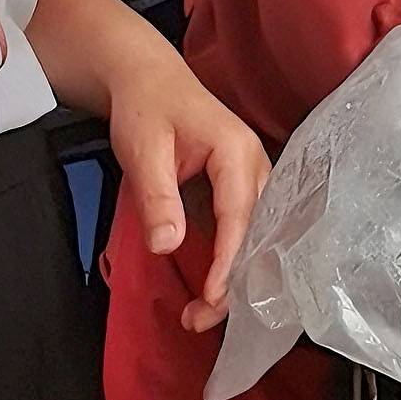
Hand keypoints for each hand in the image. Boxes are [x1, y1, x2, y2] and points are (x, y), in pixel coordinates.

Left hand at [107, 28, 269, 335]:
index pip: (239, 216)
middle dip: (233, 282)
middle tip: (198, 319)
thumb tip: (168, 244)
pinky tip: (214, 292)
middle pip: (257, 235)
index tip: (211, 297)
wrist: (148, 79)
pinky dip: (232, 265)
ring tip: (200, 315)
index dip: (227, 261)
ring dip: (234, 279)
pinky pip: (246, 234)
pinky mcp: (243, 192)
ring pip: (256, 240)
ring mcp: (255, 180)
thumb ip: (158, 197)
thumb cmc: (146, 108)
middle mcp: (258, 167)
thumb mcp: (143, 149)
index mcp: (237, 152)